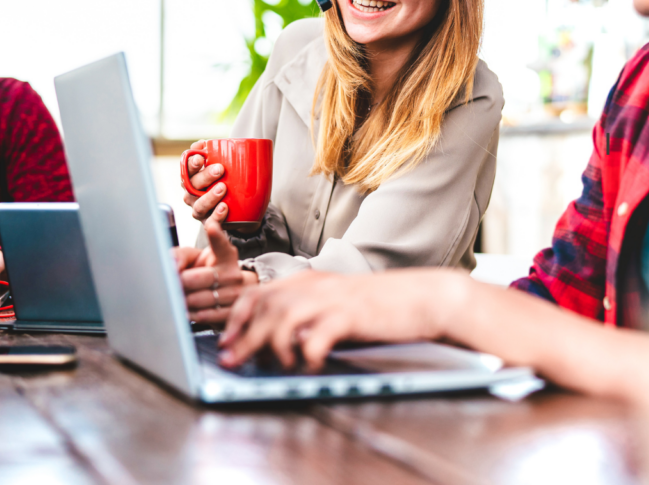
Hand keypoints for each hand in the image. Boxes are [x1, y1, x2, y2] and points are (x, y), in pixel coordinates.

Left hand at [176, 217, 257, 325]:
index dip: (215, 234)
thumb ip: (179, 256)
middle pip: (199, 278)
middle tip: (174, 282)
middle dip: (181, 281)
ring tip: (180, 296)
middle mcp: (233, 273)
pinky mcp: (232, 312)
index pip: (221, 243)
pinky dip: (191, 314)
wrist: (226, 293)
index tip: (210, 226)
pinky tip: (188, 309)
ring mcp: (235, 293)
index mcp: (225, 255)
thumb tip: (171, 267)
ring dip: (183, 299)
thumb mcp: (193, 258)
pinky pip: (205, 315)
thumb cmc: (205, 272)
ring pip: (199, 298)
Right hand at [180, 140, 227, 221]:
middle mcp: (191, 195)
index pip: (186, 169)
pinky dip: (216, 216)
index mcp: (191, 178)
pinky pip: (210, 223)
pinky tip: (224, 208)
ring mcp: (199, 210)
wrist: (238, 211)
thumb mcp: (221, 168)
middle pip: (192, 186)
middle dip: (205, 177)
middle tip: (220, 169)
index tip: (200, 158)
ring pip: (199, 205)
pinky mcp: (209, 223)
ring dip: (210, 197)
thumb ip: (213, 154)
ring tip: (223, 188)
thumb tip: (204, 143)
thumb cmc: (225, 182)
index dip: (190, 163)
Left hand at [218, 268, 468, 370]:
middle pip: (264, 307)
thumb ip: (308, 315)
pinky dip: (307, 356)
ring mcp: (332, 299)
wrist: (423, 297)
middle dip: (242, 338)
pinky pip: (317, 337)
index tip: (225, 342)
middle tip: (231, 362)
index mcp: (308, 281)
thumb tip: (275, 342)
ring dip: (271, 347)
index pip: (258, 293)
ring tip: (274, 367)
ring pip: (283, 319)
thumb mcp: (336, 303)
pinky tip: (311, 367)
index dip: (237, 319)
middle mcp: (315, 286)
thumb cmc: (379, 306)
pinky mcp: (351, 315)